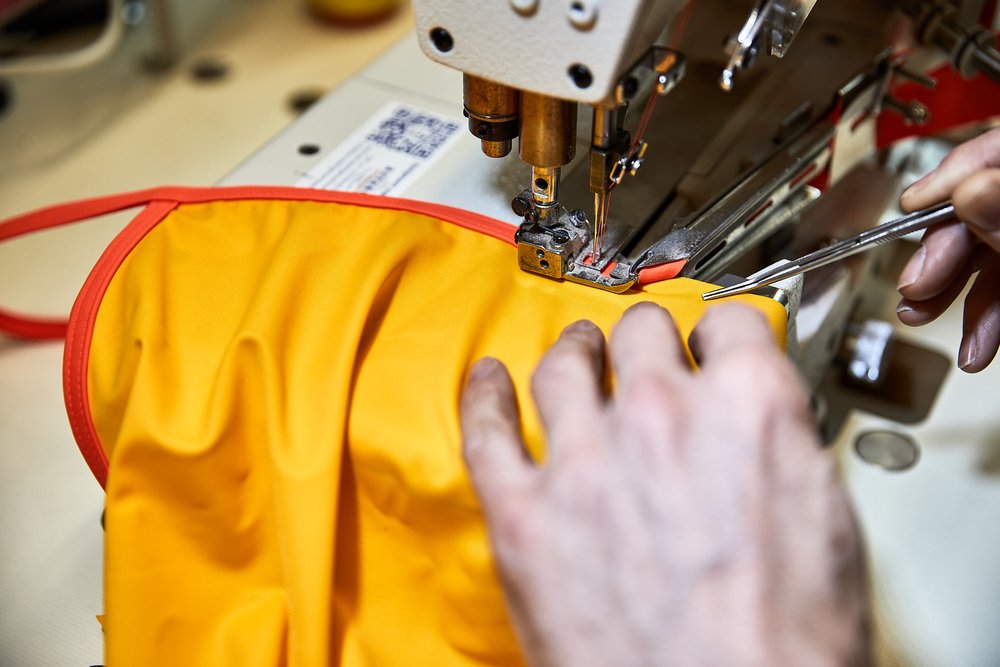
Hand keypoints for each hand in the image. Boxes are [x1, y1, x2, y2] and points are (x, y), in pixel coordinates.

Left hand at [460, 303, 866, 666]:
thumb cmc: (785, 651)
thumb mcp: (827, 525)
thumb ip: (780, 450)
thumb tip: (757, 431)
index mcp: (748, 411)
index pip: (728, 325)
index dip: (720, 332)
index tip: (709, 342)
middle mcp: (661, 418)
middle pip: (641, 335)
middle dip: (646, 339)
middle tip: (642, 351)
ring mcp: (584, 461)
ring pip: (564, 367)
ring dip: (573, 352)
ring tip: (575, 353)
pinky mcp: (523, 515)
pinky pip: (488, 432)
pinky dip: (484, 398)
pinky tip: (488, 384)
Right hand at [898, 127, 999, 371]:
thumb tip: (966, 193)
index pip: (991, 150)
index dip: (947, 176)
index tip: (911, 204)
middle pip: (978, 211)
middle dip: (940, 255)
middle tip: (914, 286)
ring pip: (989, 256)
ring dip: (954, 297)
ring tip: (921, 318)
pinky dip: (987, 317)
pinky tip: (972, 344)